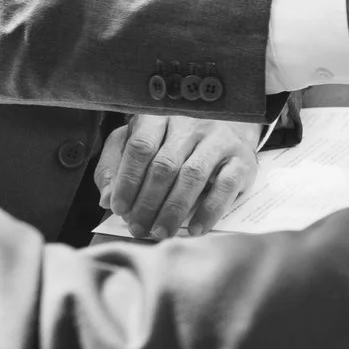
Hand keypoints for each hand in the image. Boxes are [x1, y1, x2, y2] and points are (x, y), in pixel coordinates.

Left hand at [98, 114, 258, 237]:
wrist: (232, 126)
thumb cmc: (176, 140)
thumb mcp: (139, 143)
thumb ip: (116, 166)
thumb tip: (106, 199)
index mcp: (161, 116)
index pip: (141, 146)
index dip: (127, 180)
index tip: (118, 208)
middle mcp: (191, 124)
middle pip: (165, 165)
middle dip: (148, 202)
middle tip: (137, 228)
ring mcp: (219, 140)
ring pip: (192, 176)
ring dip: (173, 209)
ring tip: (160, 231)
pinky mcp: (242, 159)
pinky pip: (225, 187)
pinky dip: (209, 211)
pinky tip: (195, 229)